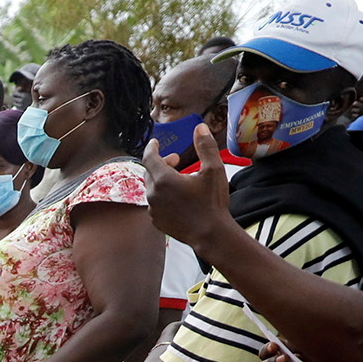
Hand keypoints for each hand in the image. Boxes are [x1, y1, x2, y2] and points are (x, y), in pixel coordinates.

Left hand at [142, 125, 233, 250]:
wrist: (210, 234)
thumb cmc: (212, 202)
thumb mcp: (213, 169)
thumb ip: (205, 146)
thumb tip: (200, 128)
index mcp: (164, 180)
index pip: (149, 158)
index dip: (151, 148)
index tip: (154, 142)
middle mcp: (153, 195)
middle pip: (150, 172)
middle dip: (161, 163)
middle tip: (176, 159)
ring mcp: (153, 210)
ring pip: (152, 188)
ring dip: (163, 179)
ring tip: (180, 178)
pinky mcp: (156, 221)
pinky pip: (155, 203)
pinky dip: (163, 194)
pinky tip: (178, 196)